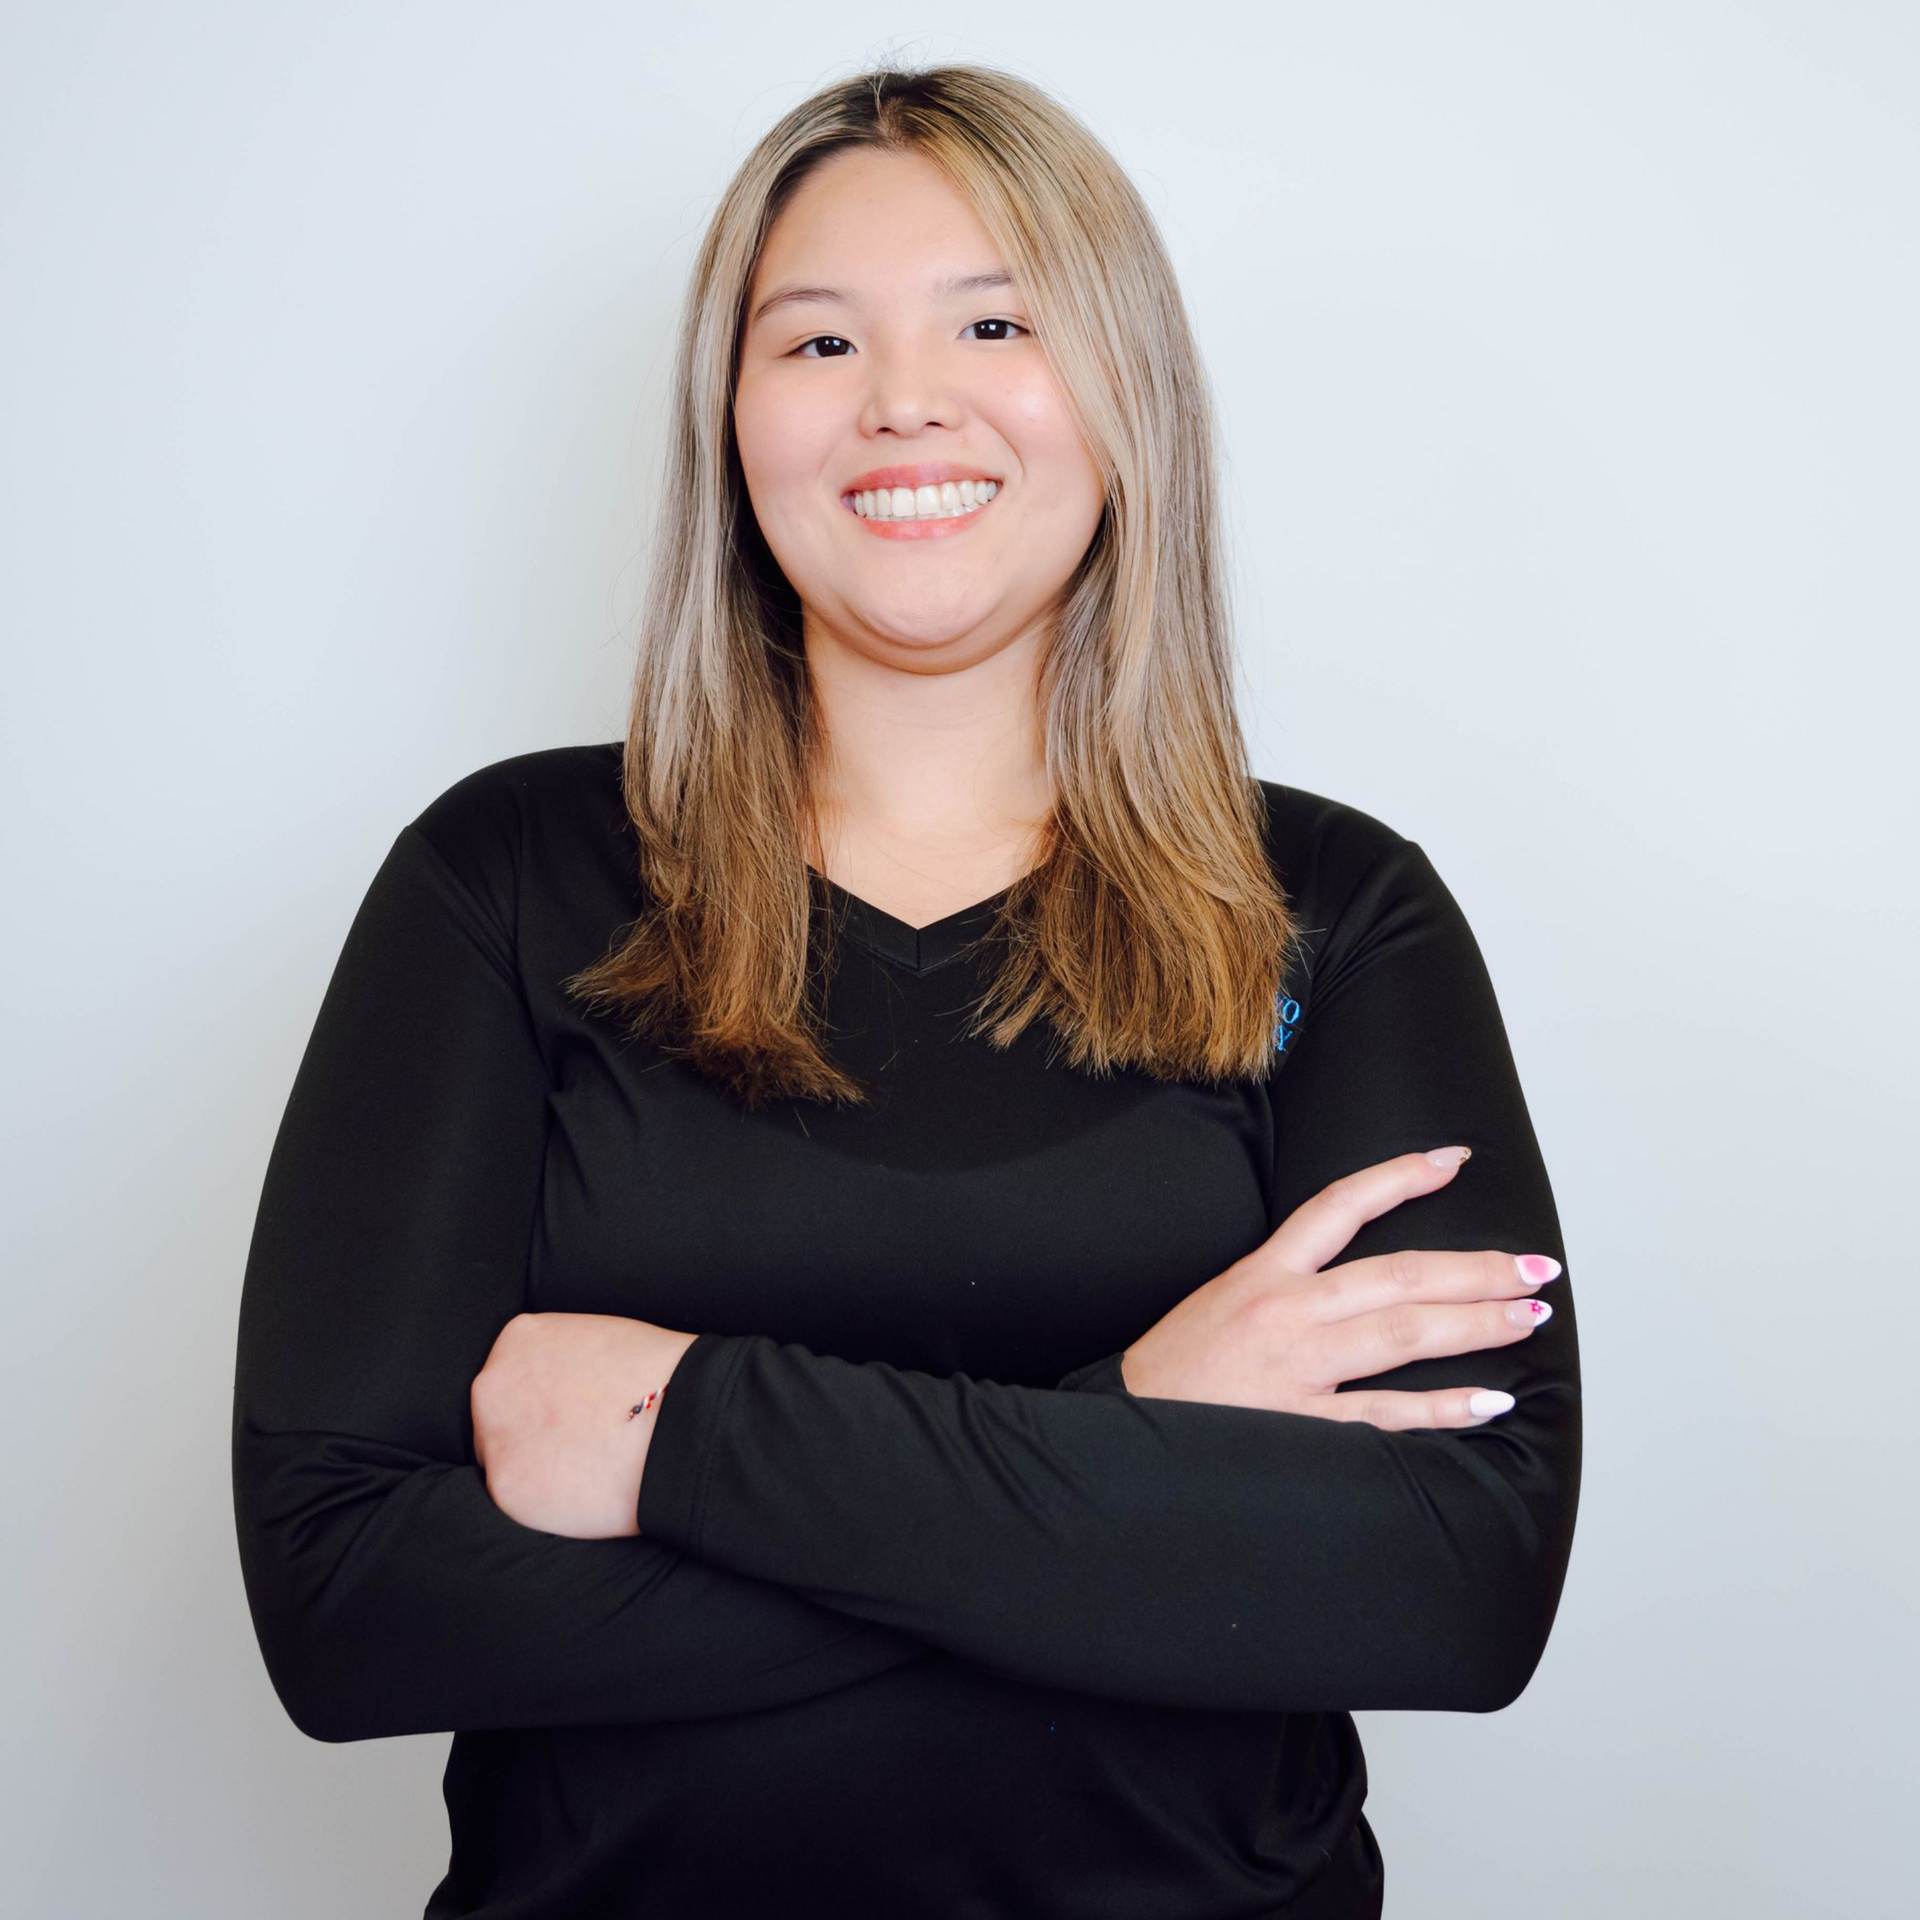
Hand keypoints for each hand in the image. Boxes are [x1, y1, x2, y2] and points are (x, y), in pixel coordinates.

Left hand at [471, 1312, 697, 1537]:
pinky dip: (546, 1502)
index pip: (514, 1375)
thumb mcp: (599, 1338)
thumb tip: (561, 1388)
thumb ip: (563, 1359)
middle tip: (576, 1446)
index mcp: (518, 1338)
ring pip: (505, 1461)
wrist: (678, 1417)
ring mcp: (494, 1436)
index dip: (544, 1400)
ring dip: (536, 1469)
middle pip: (499, 1417)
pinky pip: (518, 1499)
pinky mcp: (505, 1487)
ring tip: (585, 1470)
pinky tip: (582, 1490)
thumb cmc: (655, 1374)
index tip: (571, 1414)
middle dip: (532, 1433)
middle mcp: (492, 1383)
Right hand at [1119, 1148, 1558, 1427]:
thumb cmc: (1176, 1370)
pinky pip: (1388, 1413)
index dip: (1401, 1177)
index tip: (1453, 1161)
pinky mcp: (1304, 1424)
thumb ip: (1286, 1285)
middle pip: (1400, 1273)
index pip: (1340, 1205)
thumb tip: (1361, 1282)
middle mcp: (1288, 1310)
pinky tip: (1490, 1402)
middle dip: (1478, 1268)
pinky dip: (1444, 1408)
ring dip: (1478, 1323)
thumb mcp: (1223, 1300)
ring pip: (1405, 1333)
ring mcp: (1299, 1367)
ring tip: (1530, 1315)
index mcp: (1264, 1273)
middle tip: (1538, 1265)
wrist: (1122, 1426)